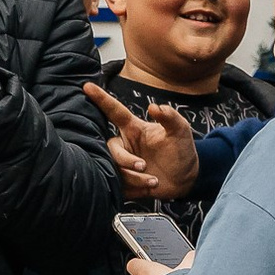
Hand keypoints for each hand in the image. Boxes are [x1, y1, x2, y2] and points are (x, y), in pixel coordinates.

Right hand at [86, 83, 197, 198]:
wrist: (186, 178)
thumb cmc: (181, 150)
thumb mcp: (181, 130)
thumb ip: (170, 116)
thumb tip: (154, 107)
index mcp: (134, 128)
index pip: (114, 111)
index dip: (101, 99)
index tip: (87, 86)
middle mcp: (125, 144)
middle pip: (111, 148)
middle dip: (126, 159)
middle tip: (144, 166)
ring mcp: (123, 163)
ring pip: (116, 169)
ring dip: (135, 177)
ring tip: (154, 181)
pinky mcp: (124, 181)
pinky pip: (120, 186)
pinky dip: (136, 189)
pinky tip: (150, 187)